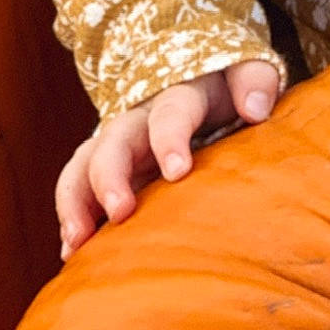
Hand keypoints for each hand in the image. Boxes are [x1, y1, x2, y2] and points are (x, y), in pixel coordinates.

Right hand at [56, 59, 281, 259]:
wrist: (199, 83)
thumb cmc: (228, 87)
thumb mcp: (245, 73)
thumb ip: (254, 82)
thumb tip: (256, 109)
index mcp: (179, 96)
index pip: (172, 112)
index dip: (171, 138)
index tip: (178, 171)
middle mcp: (139, 118)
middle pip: (115, 140)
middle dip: (110, 175)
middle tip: (120, 212)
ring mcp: (118, 145)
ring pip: (84, 165)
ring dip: (77, 201)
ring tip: (77, 244)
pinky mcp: (108, 171)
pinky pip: (79, 191)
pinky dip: (73, 219)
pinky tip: (73, 256)